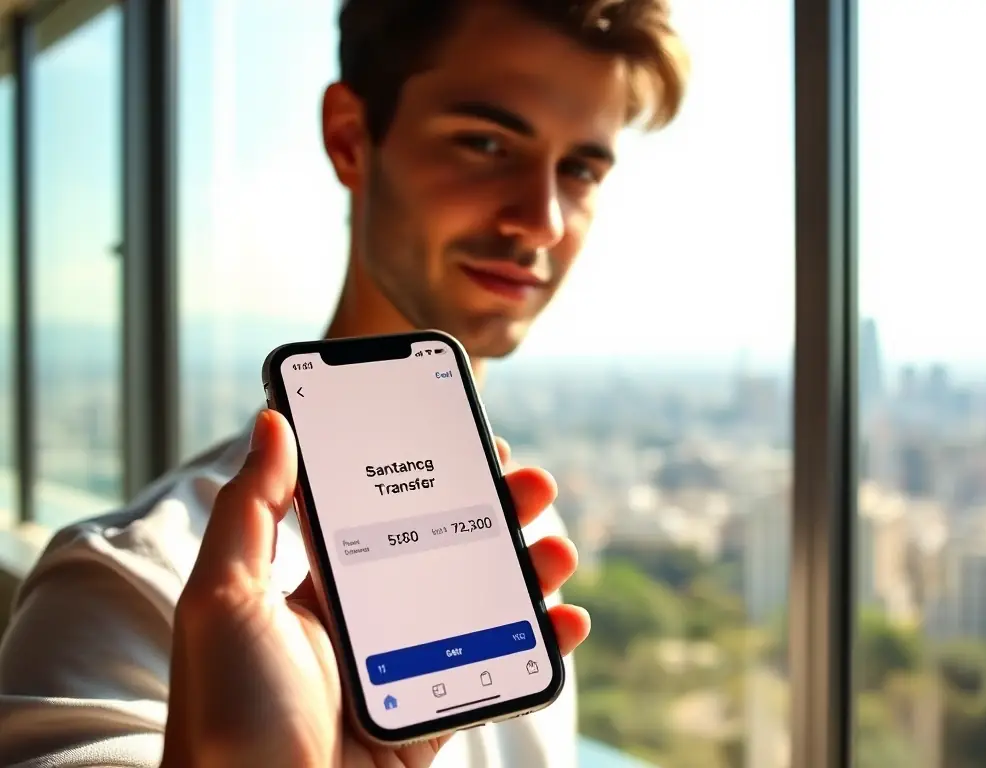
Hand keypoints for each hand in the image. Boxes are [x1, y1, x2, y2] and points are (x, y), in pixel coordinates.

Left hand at [162, 410, 589, 767]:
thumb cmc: (227, 712)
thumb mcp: (224, 599)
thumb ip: (251, 508)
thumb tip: (272, 421)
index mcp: (320, 588)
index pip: (387, 513)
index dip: (432, 474)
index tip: (469, 438)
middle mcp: (369, 621)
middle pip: (450, 550)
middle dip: (496, 510)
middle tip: (532, 482)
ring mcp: (409, 666)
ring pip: (485, 602)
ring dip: (529, 569)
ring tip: (556, 549)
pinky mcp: (437, 711)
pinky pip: (501, 667)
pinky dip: (542, 643)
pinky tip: (565, 619)